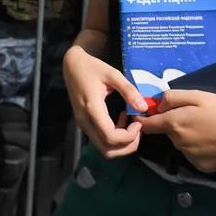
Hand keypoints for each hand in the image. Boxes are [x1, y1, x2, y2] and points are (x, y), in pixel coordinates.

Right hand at [63, 44, 146, 158]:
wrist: (72, 65)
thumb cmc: (92, 67)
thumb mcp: (112, 74)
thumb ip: (128, 90)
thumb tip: (143, 108)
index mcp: (92, 108)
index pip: (111, 137)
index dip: (129, 137)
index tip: (139, 123)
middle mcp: (85, 121)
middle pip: (107, 150)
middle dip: (127, 146)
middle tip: (138, 130)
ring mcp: (83, 124)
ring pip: (103, 148)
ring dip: (121, 144)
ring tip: (131, 127)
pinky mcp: (84, 123)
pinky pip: (100, 140)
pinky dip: (114, 138)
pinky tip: (121, 121)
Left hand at [136, 90, 215, 172]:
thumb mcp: (200, 95)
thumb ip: (174, 98)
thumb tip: (156, 105)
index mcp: (174, 124)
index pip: (148, 125)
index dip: (144, 119)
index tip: (144, 115)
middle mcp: (178, 143)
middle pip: (168, 132)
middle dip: (175, 124)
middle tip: (196, 115)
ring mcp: (190, 157)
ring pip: (181, 143)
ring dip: (188, 136)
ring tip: (209, 127)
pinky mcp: (202, 167)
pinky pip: (194, 155)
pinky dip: (199, 148)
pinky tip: (214, 141)